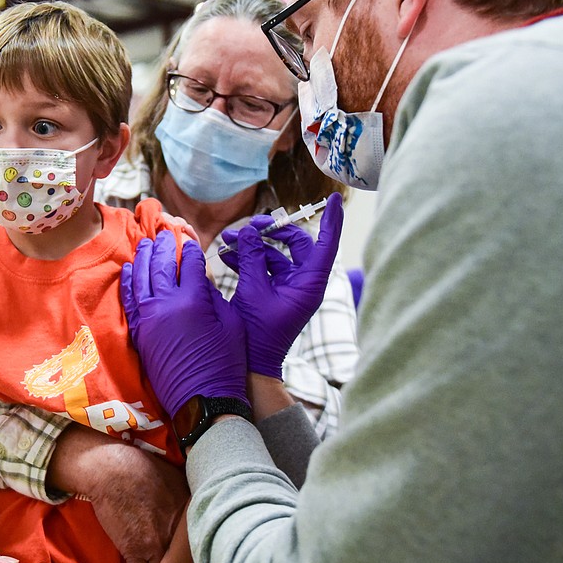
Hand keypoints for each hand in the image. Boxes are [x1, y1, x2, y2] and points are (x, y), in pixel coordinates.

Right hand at [47, 426, 188, 562]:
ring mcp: (154, 544)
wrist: (112, 470)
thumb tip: (200, 495)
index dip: (203, 554)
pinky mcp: (133, 551)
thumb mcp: (176, 476)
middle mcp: (175, 533)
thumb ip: (189, 493)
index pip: (201, 541)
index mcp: (187, 514)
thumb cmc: (142, 468)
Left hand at [121, 230, 247, 417]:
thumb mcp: (230, 323)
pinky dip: (129, 281)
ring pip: (142, 277)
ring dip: (145, 257)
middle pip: (162, 263)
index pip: (190, 261)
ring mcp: (149, 319)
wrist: (204, 401)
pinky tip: (130, 269)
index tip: (191, 239)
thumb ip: (213, 295)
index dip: (192, 247)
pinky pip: (130, 299)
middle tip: (167, 231)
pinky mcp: (140, 333)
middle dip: (165, 244)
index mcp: (193, 300)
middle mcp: (166, 305)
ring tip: (148, 243)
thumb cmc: (226, 364)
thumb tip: (199, 276)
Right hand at [219, 193, 343, 377]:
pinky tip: (226, 255)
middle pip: (297, 243)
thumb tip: (250, 233)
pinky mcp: (276, 292)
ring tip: (227, 240)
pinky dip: (248, 259)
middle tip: (249, 226)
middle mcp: (304, 282)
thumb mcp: (253, 291)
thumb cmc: (259, 333)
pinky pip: (265, 267)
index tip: (336, 199)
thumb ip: (252, 258)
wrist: (253, 364)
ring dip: (253, 246)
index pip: (327, 245)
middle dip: (272, 231)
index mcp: (310, 283)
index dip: (332, 220)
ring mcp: (290, 287)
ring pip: (276, 254)